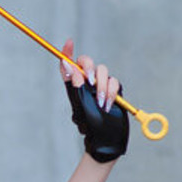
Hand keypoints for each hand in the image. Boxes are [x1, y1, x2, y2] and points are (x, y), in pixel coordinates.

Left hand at [59, 39, 127, 161]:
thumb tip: (70, 66)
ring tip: (101, 102)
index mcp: (73, 86)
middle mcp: (86, 83)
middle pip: (87, 62)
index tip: (68, 43)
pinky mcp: (113, 90)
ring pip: (103, 70)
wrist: (106, 139)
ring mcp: (100, 86)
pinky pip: (114, 81)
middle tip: (91, 82)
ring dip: (102, 85)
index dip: (67, 52)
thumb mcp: (80, 106)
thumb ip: (76, 86)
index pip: (68, 65)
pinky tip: (108, 105)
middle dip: (90, 67)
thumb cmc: (90, 126)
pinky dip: (112, 92)